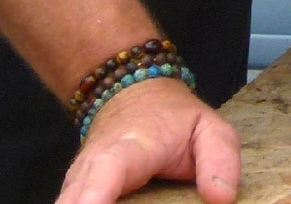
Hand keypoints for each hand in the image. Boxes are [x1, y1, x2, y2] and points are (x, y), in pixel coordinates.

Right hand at [56, 77, 240, 203]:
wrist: (132, 97)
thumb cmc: (173, 118)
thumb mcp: (210, 129)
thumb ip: (220, 160)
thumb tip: (222, 199)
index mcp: (128, 147)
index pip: (106, 172)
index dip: (95, 197)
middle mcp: (91, 167)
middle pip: (75, 199)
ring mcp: (76, 183)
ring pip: (68, 203)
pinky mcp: (73, 196)